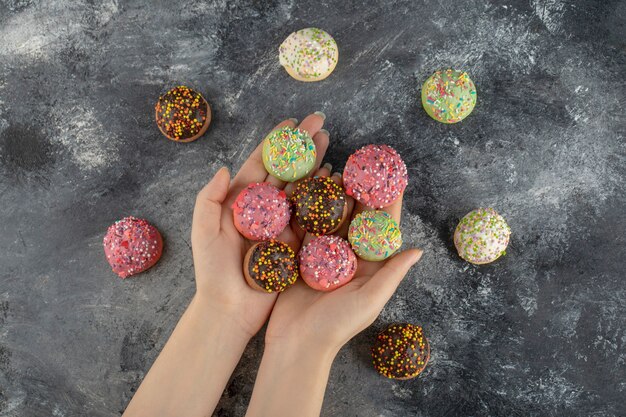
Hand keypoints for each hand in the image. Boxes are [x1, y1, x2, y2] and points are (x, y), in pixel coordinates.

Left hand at [190, 113, 328, 337]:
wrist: (230, 309)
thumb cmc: (212, 271)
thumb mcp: (202, 233)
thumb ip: (208, 200)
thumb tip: (224, 169)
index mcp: (240, 200)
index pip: (260, 163)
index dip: (276, 142)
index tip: (292, 122)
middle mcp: (263, 207)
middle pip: (285, 169)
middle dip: (302, 146)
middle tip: (320, 124)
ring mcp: (280, 223)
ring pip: (301, 186)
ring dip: (315, 163)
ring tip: (329, 143)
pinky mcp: (295, 241)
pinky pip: (311, 214)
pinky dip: (322, 195)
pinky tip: (334, 178)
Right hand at [264, 165, 422, 354]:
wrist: (297, 344)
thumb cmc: (337, 327)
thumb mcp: (369, 300)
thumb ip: (391, 274)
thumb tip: (419, 249)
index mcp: (369, 267)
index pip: (382, 230)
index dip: (389, 204)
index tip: (394, 178)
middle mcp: (347, 258)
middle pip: (356, 219)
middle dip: (359, 192)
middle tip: (362, 165)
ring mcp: (322, 256)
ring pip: (330, 218)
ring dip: (333, 196)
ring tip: (335, 171)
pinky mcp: (299, 257)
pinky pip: (305, 228)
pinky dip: (307, 208)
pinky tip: (307, 189)